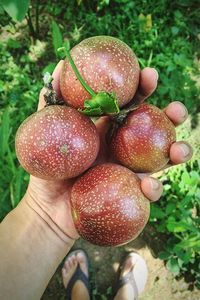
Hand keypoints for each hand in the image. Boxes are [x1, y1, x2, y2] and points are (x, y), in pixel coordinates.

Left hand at [24, 62, 192, 241]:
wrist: (47, 208)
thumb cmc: (48, 170)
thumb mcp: (47, 133)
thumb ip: (52, 102)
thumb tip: (59, 63)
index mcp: (108, 129)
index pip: (131, 104)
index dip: (143, 89)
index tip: (149, 75)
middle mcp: (123, 147)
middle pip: (155, 128)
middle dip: (172, 116)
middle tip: (178, 111)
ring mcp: (129, 170)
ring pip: (162, 158)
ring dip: (178, 151)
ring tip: (180, 151)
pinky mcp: (130, 194)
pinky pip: (148, 190)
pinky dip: (153, 188)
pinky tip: (148, 186)